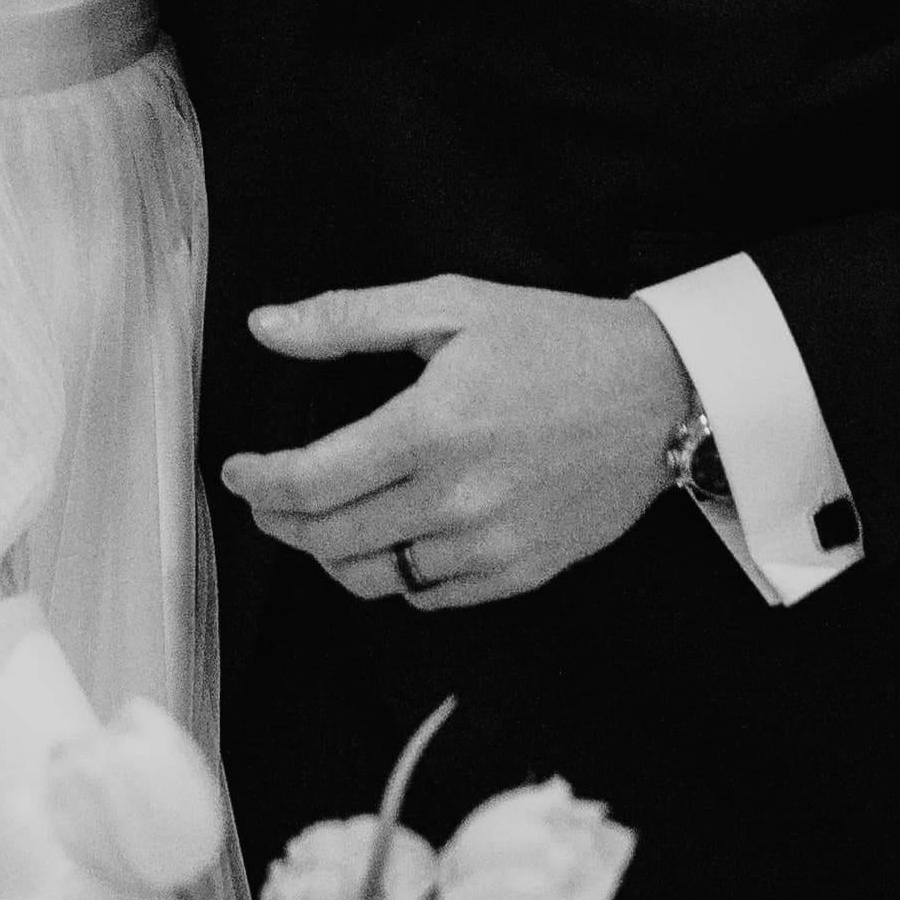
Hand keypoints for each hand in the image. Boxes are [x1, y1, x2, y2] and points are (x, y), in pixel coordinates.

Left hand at [224, 279, 690, 611]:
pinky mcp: (520, 572)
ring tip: (321, 522)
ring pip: (374, 577)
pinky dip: (395, 574)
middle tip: (267, 497)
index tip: (238, 470)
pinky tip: (390, 539)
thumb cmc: (556, 340)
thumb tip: (266, 327)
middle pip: (329, 538)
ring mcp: (490, 544)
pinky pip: (429, 595)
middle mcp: (456, 498)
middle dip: (280, 519)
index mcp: (430, 428)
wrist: (661, 392)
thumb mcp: (452, 304)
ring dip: (330, 554)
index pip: (310, 481)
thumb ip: (350, 318)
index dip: (258, 482)